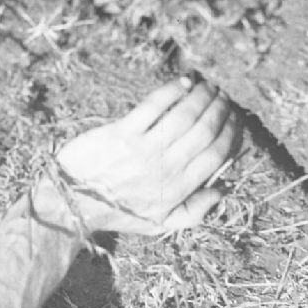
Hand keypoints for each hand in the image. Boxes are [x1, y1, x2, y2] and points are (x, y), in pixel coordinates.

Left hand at [53, 76, 240, 234]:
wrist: (71, 204)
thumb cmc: (116, 212)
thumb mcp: (158, 225)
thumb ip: (193, 211)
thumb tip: (221, 191)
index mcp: (178, 189)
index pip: (216, 155)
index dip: (231, 133)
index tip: (236, 120)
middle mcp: (165, 167)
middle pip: (205, 131)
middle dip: (220, 110)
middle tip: (224, 97)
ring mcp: (144, 148)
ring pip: (184, 115)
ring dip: (201, 96)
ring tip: (208, 87)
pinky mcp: (122, 132)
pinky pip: (154, 106)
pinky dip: (172, 91)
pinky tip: (183, 83)